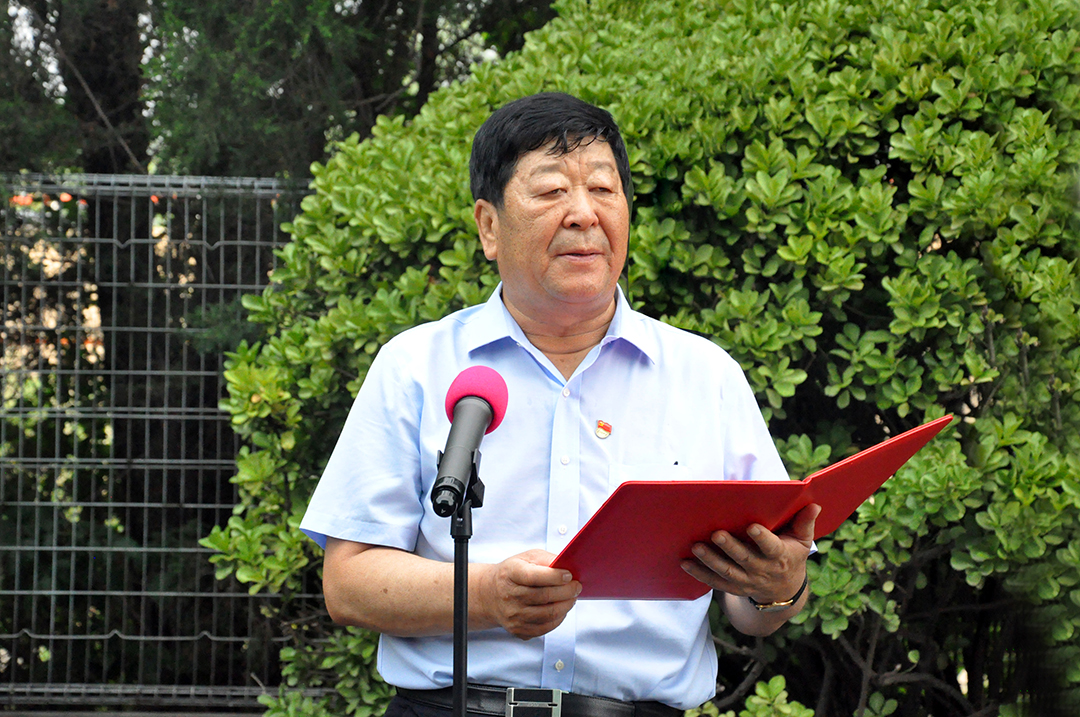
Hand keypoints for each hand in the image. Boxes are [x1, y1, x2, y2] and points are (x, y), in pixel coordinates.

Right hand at [476, 549, 580, 639]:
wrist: (490, 594)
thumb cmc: (514, 573)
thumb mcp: (527, 558)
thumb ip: (547, 560)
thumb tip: (568, 568)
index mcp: (511, 573)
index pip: (534, 576)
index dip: (555, 576)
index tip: (569, 575)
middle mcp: (509, 596)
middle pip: (544, 597)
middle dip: (567, 591)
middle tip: (577, 586)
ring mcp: (513, 615)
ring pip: (547, 614)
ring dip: (566, 606)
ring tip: (572, 598)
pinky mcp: (517, 629)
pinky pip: (544, 628)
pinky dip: (558, 619)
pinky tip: (561, 610)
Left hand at [681, 503, 819, 603]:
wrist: (785, 590)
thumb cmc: (791, 555)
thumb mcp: (802, 541)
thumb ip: (805, 522)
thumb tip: (814, 504)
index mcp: (780, 557)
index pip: (772, 548)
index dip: (762, 538)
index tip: (752, 526)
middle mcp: (762, 571)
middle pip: (744, 560)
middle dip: (730, 547)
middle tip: (716, 533)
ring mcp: (747, 581)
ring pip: (727, 572)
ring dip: (710, 560)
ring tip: (696, 547)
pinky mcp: (734, 587)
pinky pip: (715, 582)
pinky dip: (700, 574)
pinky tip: (685, 563)